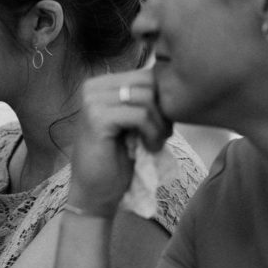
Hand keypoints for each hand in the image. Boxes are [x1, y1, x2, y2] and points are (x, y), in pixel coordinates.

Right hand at [69, 69, 171, 214]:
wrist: (94, 192)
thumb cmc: (115, 158)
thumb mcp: (132, 122)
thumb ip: (144, 100)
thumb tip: (174, 83)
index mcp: (101, 84)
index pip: (146, 75)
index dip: (163, 99)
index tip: (162, 125)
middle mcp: (93, 87)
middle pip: (148, 82)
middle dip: (163, 110)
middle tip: (162, 134)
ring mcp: (92, 101)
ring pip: (146, 98)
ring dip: (160, 124)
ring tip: (155, 143)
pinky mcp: (97, 118)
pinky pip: (140, 115)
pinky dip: (152, 133)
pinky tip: (149, 148)